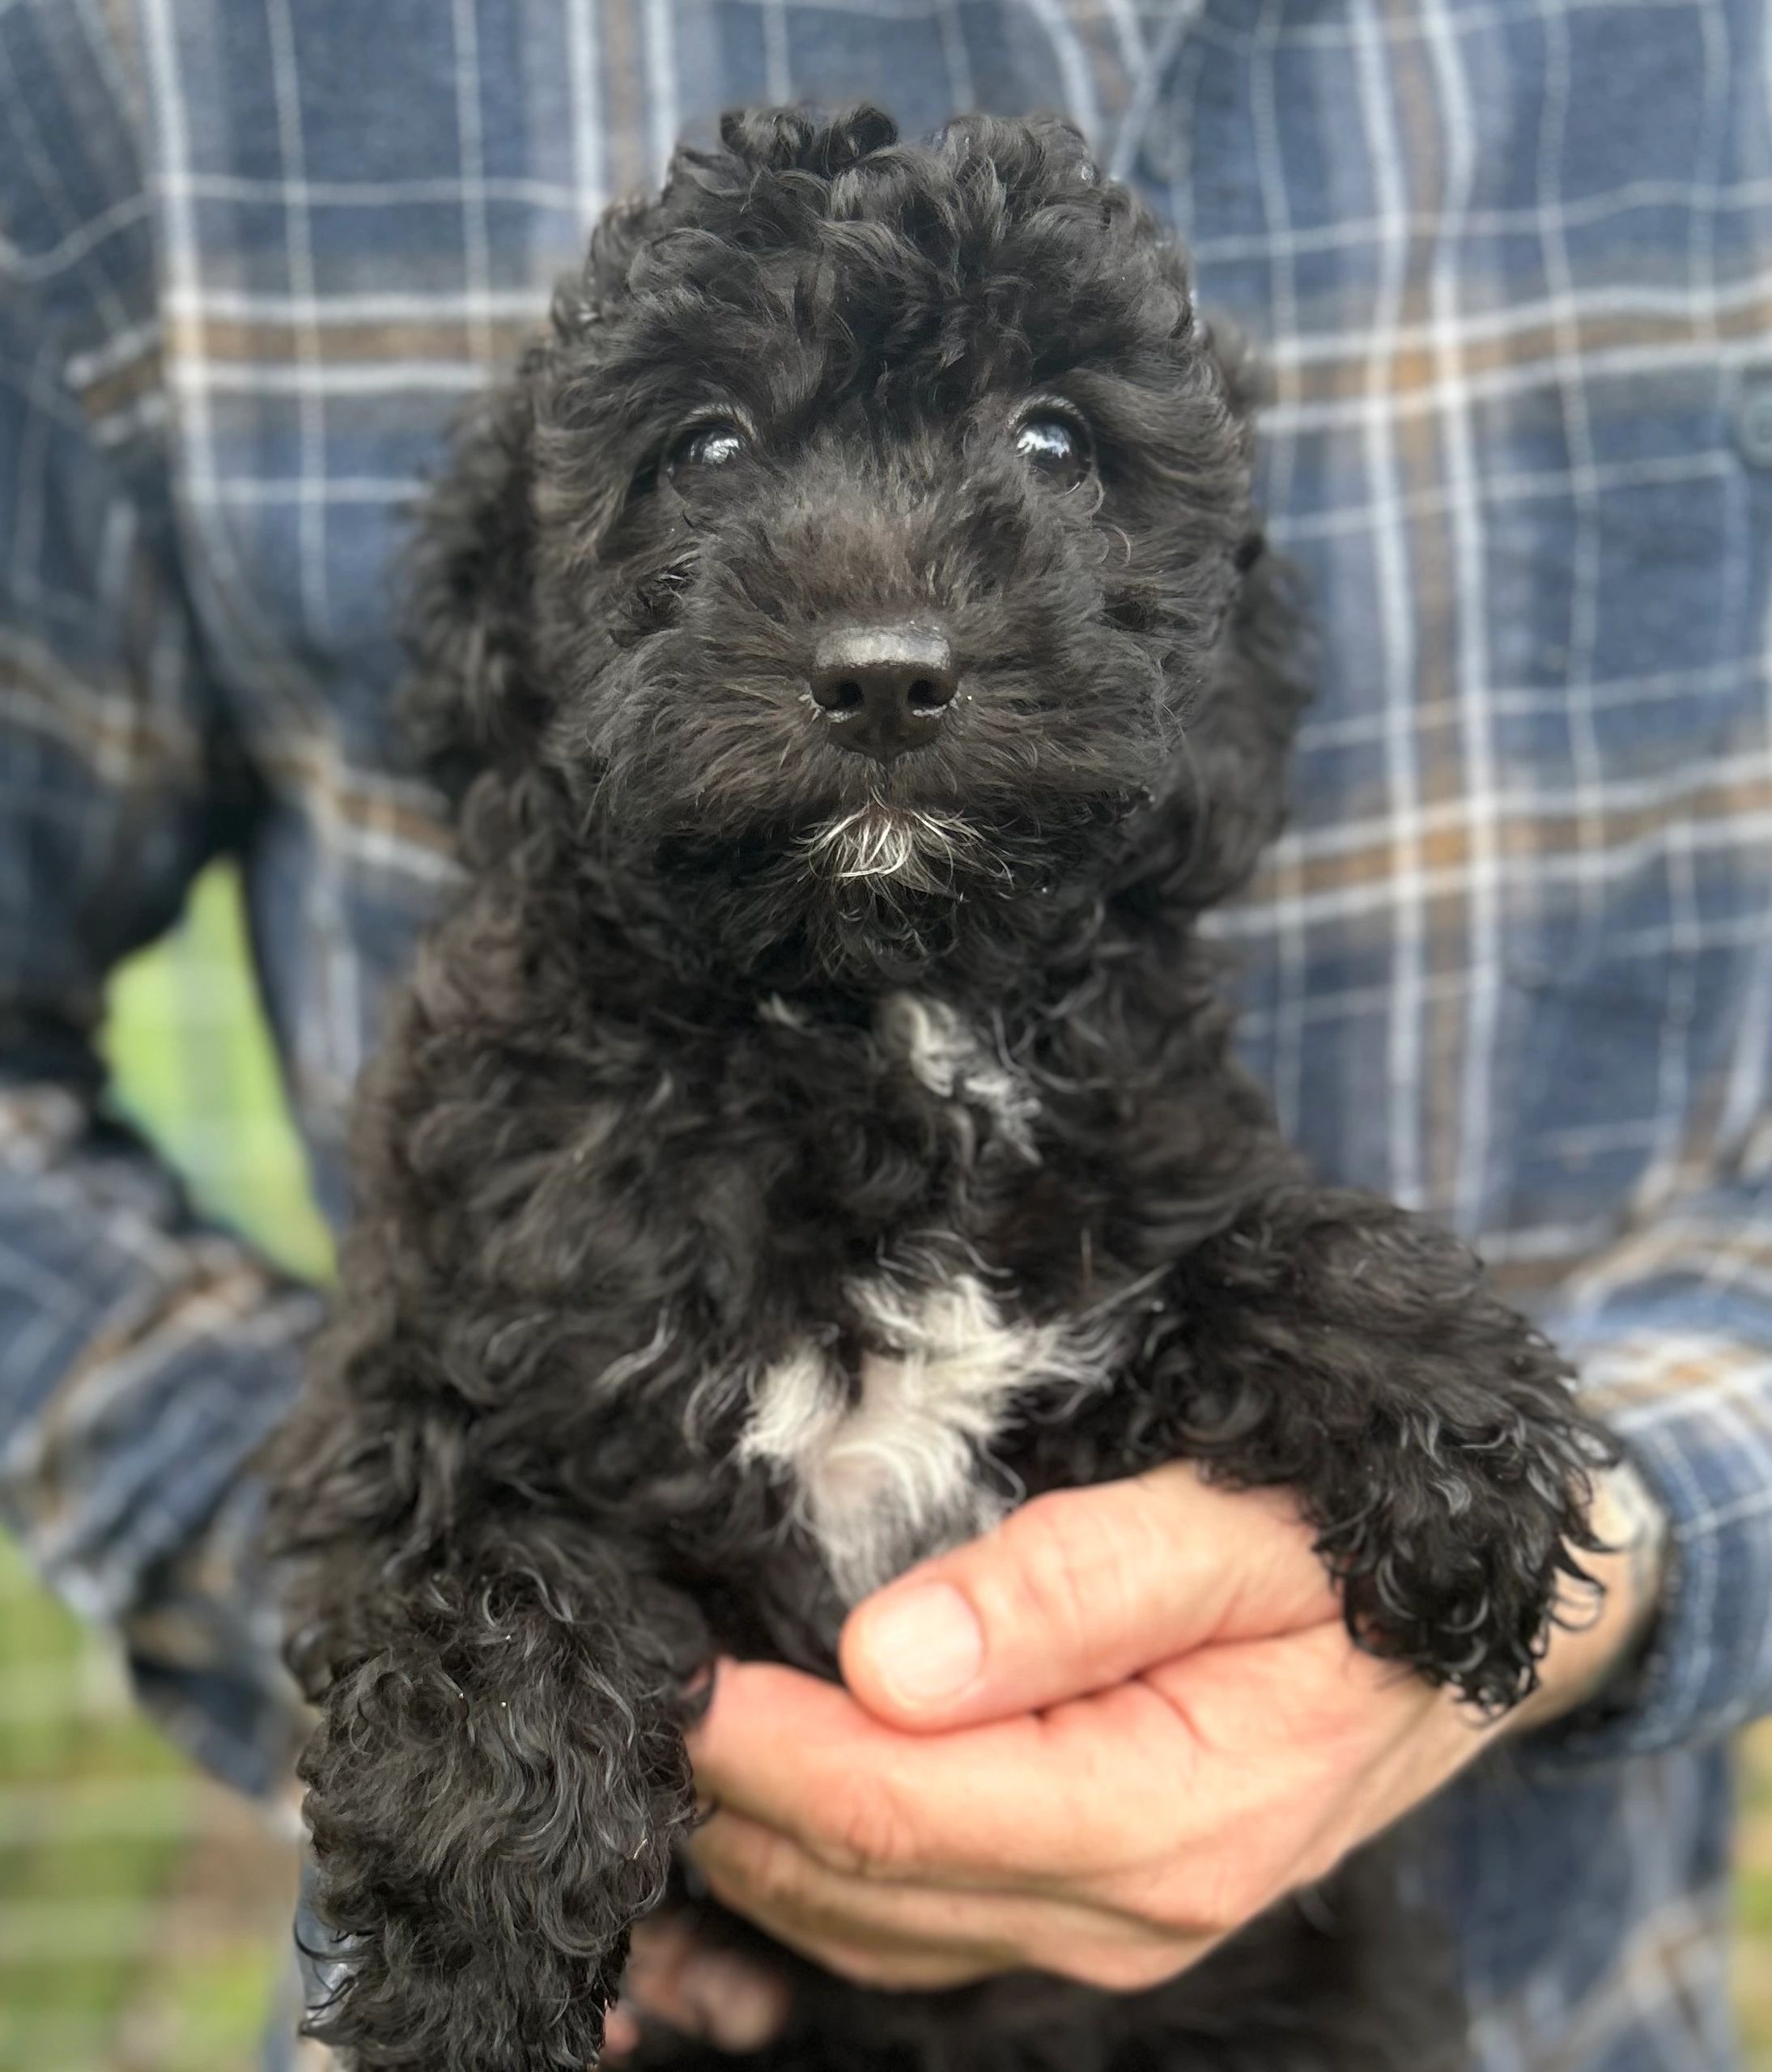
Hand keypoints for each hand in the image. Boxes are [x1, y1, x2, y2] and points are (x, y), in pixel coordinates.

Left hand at [606, 1457, 1661, 2047]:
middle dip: (731, 1796)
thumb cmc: (1352, 1554)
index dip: (767, 1747)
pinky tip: (727, 1864)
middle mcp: (1126, 1908)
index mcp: (1166, 1814)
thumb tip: (886, 1656)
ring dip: (753, 1854)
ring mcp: (1108, 1927)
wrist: (1464, 1641)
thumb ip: (1077, 1588)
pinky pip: (917, 1936)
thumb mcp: (1242, 1530)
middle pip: (873, 1879)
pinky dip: (807, 1903)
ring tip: (646, 1764)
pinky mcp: (1091, 1909)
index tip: (667, 1670)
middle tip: (619, 1694)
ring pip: (878, 1926)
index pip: (908, 1806)